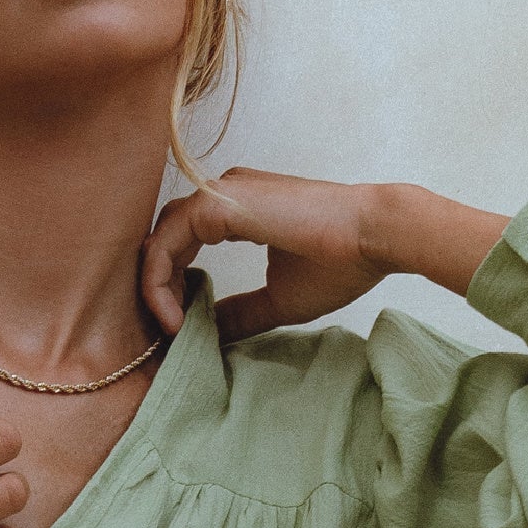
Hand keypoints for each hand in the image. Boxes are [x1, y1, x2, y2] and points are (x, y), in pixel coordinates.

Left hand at [140, 166, 386, 345]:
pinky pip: (165, 242)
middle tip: (168, 331)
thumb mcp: (277, 298)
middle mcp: (223, 194)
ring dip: (155, 288)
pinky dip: (158, 281)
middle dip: (157, 288)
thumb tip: (209, 334)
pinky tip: (174, 317)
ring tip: (171, 328)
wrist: (372, 237)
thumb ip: (240, 312)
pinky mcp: (217, 204)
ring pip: (159, 239)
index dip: (172, 286)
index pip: (182, 242)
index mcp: (236, 209)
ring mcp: (219, 194)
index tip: (183, 328)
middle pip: (165, 239)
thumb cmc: (340, 262)